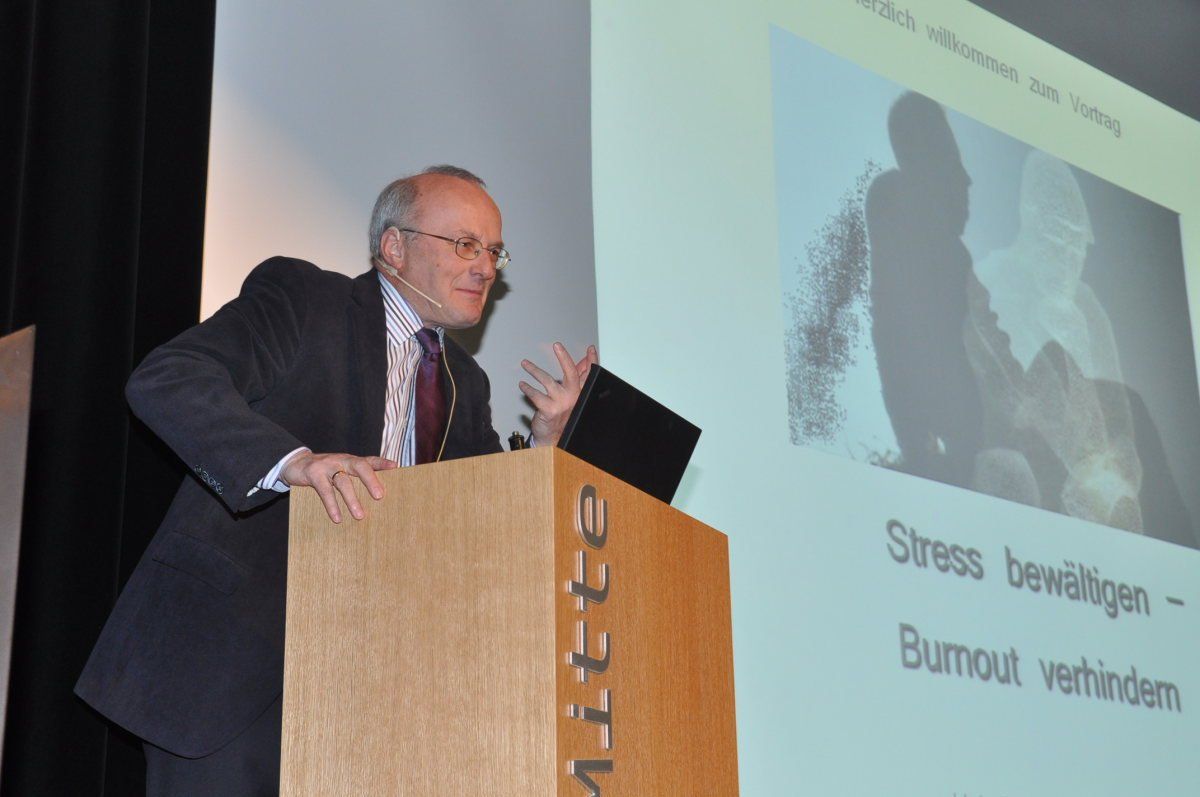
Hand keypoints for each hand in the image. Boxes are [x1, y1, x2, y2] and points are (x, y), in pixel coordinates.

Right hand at [282, 452, 397, 522]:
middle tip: (380, 496)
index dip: (382, 463)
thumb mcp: (341, 472)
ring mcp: (328, 465)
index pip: (370, 460)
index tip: (395, 467)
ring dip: (352, 499)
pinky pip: (325, 490)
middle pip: (360, 466)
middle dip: (371, 480)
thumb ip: (355, 481)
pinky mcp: (313, 473)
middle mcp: (342, 460)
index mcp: (352, 461)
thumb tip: (376, 498)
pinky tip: (337, 518)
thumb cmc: (325, 472)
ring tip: (360, 516)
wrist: (295, 464)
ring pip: (343, 481)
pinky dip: (332, 505)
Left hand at [519, 343, 598, 447]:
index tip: (590, 349)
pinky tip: (522, 385)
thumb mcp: (572, 397)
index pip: (589, 375)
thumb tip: (583, 362)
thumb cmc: (563, 416)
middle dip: (564, 358)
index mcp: (580, 393)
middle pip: (571, 373)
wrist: (554, 439)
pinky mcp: (549, 410)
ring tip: (525, 364)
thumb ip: (577, 378)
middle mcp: (573, 397)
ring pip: (547, 381)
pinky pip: (536, 395)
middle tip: (557, 346)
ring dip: (534, 370)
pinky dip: (527, 388)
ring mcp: (561, 403)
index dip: (592, 361)